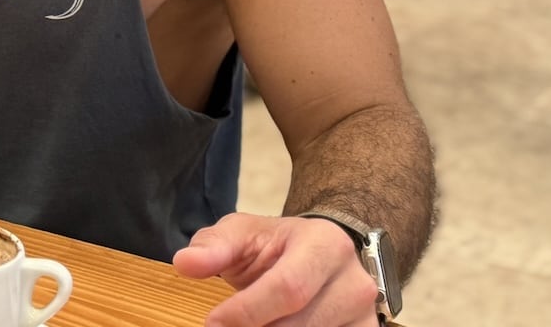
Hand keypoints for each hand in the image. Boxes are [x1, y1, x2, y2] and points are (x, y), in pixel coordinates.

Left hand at [173, 213, 378, 326]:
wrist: (326, 253)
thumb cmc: (279, 245)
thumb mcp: (243, 233)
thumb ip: (213, 247)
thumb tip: (184, 263)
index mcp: (324, 245)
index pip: (287, 288)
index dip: (247, 311)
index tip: (212, 323)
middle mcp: (354, 283)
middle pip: (301, 326)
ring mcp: (366, 316)